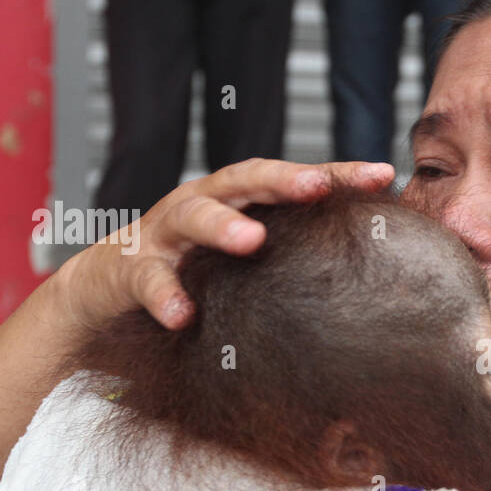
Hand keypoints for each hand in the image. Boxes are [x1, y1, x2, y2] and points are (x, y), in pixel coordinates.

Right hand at [57, 159, 395, 331]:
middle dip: (283, 179)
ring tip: (251, 240)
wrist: (107, 287)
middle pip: (246, 180)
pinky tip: (183, 315)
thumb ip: (292, 258)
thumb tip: (366, 283)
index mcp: (241, 201)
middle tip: (317, 186)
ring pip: (193, 216)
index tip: (383, 176)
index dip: (337, 175)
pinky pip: (149, 279)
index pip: (294, 180)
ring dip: (223, 225)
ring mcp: (165, 233)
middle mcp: (204, 203)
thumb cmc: (193, 270)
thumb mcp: (245, 262)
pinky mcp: (130, 268)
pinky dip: (165, 295)